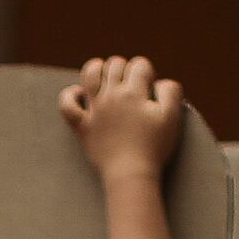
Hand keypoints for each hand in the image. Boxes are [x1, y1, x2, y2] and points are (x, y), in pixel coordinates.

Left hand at [59, 54, 186, 183]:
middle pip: (115, 65)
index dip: (147, 71)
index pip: (139, 65)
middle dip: (126, 69)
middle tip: (132, 85)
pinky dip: (69, 95)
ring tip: (104, 75)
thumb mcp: (172, 118)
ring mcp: (94, 110)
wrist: (131, 174)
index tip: (150, 86)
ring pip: (89, 74)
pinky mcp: (82, 126)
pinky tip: (79, 93)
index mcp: (134, 92)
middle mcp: (111, 96)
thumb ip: (171, 92)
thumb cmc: (154, 147)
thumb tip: (161, 82)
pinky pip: (66, 105)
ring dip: (97, 68)